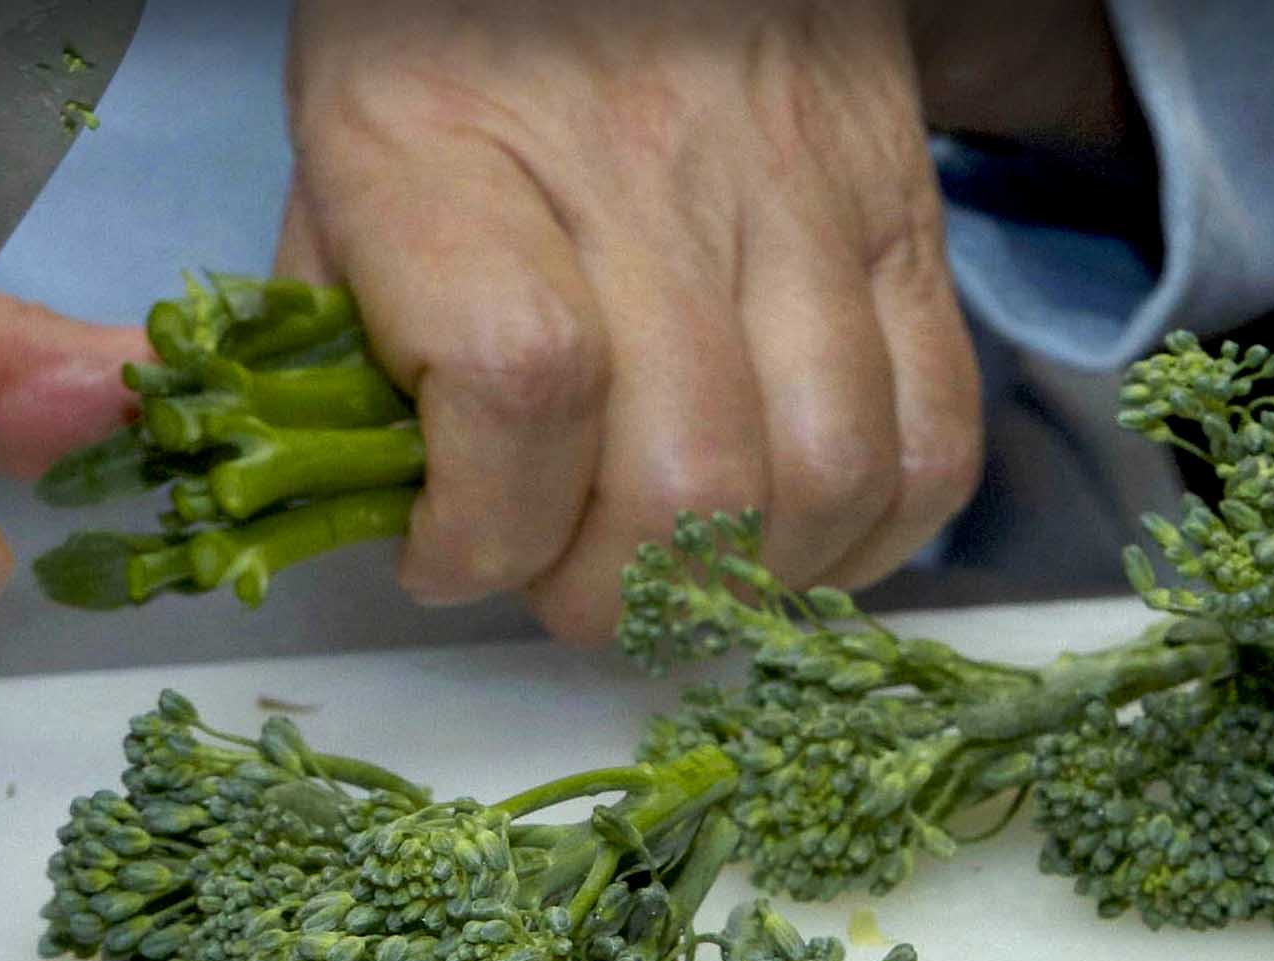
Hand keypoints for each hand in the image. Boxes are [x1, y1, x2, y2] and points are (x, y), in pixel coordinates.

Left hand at [279, 0, 993, 643]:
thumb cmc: (474, 32)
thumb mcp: (347, 146)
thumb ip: (341, 331)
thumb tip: (366, 505)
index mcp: (457, 138)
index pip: (517, 384)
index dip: (485, 524)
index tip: (447, 552)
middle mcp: (644, 172)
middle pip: (686, 471)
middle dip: (614, 592)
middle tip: (566, 579)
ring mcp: (799, 204)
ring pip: (824, 478)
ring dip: (744, 580)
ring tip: (677, 568)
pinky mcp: (903, 229)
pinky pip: (933, 440)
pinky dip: (870, 537)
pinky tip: (791, 540)